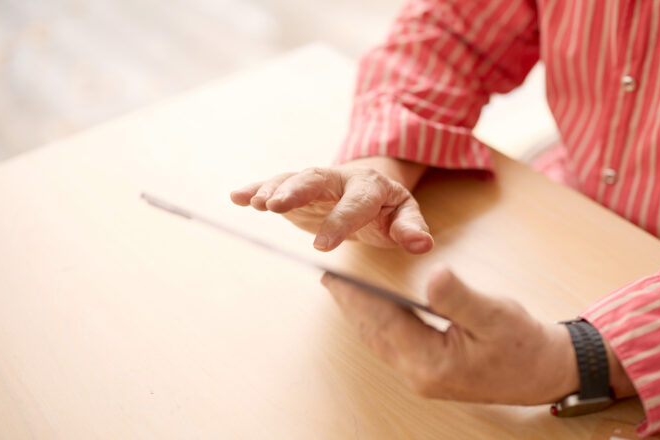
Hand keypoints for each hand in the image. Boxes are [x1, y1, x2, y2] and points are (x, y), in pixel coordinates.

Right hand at [230, 161, 432, 252]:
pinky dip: (255, 188)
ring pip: (294, 179)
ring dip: (273, 188)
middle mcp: (340, 179)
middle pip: (317, 179)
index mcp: (371, 187)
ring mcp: (316, 182)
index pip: (356, 204)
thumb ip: (411, 229)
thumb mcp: (404, 218)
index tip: (323, 245)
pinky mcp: (296, 189)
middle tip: (275, 206)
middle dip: (296, 191)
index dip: (340, 221)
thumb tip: (422, 244)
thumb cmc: (388, 211)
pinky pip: (275, 184)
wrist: (370, 191)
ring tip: (254, 202)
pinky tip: (236, 196)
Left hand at [321, 266, 578, 404]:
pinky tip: (376, 310)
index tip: (334, 275)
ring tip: (343, 291)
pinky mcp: (429, 371)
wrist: (545, 373)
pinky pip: (393, 345)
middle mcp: (420, 373)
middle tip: (327, 278)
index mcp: (431, 362)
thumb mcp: (496, 315)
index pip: (384, 322)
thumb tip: (434, 275)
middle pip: (375, 333)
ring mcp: (423, 375)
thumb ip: (460, 297)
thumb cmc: (524, 345)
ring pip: (381, 341)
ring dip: (362, 315)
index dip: (357, 296)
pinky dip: (379, 324)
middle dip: (351, 305)